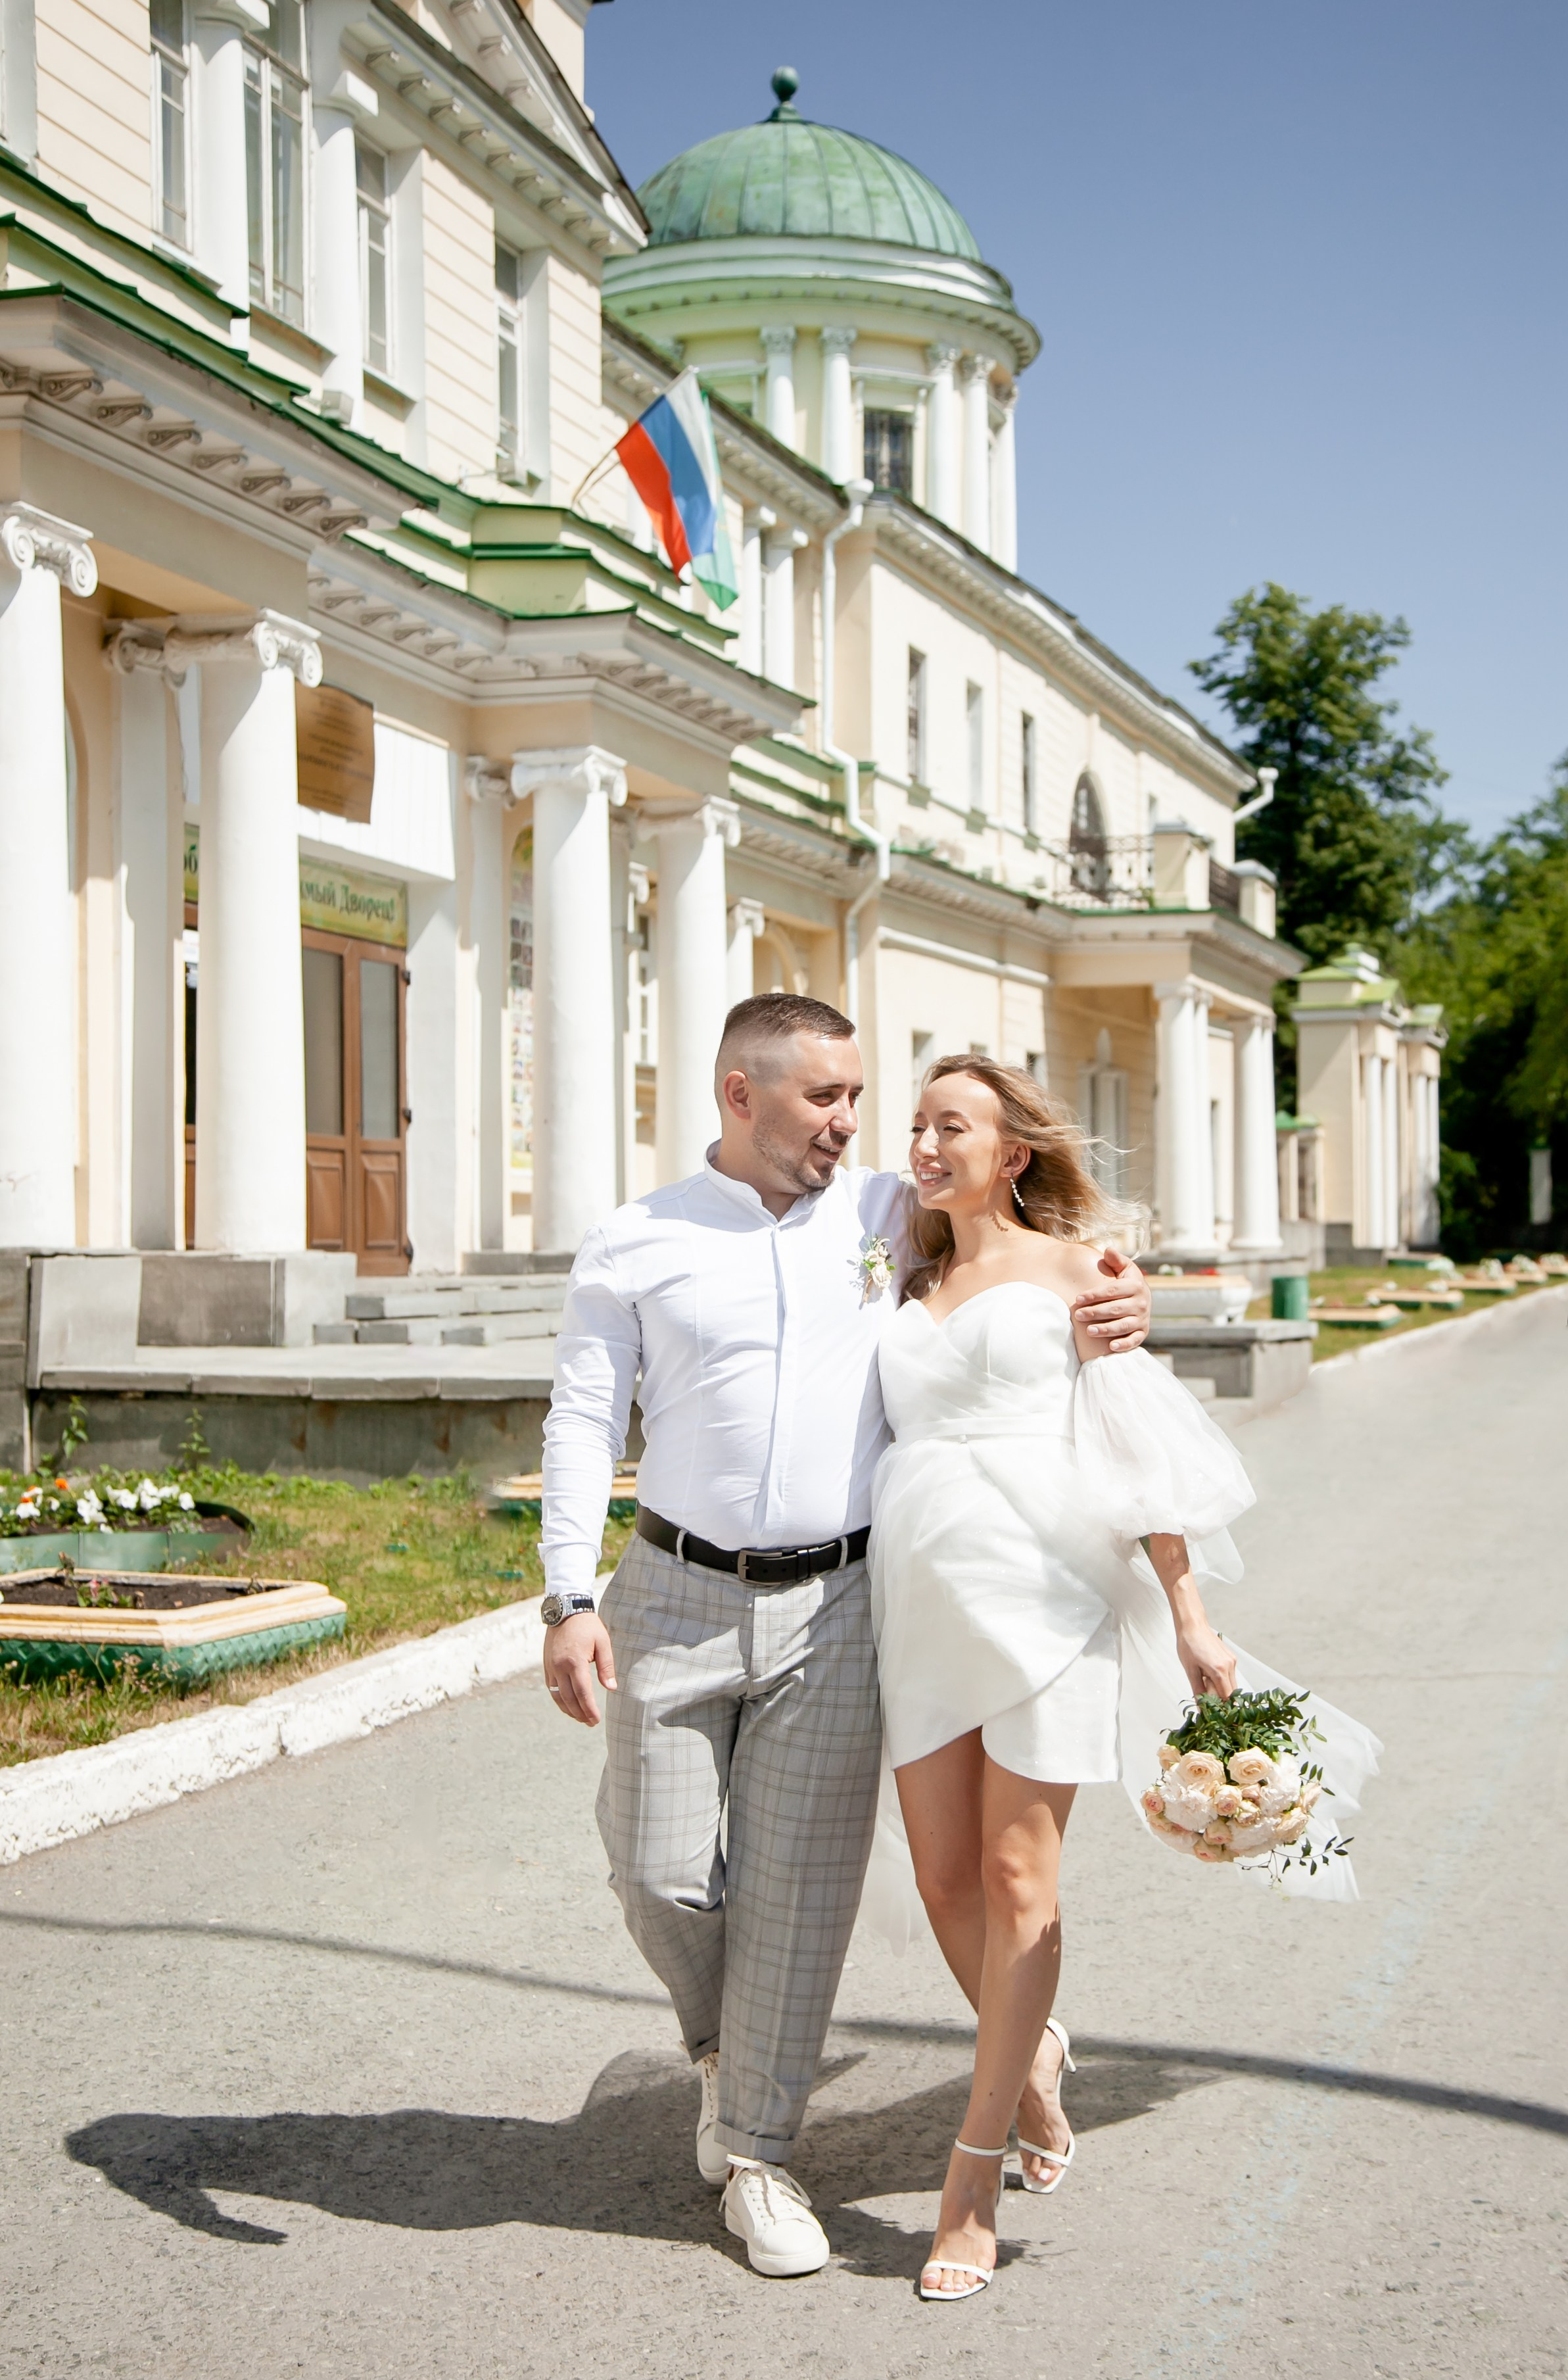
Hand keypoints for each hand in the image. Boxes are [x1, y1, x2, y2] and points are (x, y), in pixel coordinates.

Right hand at [543, 1610, 616, 1725]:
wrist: (565, 1610)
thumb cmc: (587, 1625)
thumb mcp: (603, 1642)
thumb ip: (607, 1666)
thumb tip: (611, 1688)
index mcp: (575, 1661)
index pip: (583, 1693)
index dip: (590, 1709)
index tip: (596, 1720)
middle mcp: (560, 1667)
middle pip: (569, 1698)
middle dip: (580, 1714)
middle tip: (590, 1723)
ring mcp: (551, 1667)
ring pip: (558, 1696)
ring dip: (569, 1710)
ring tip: (580, 1718)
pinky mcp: (546, 1665)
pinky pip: (551, 1688)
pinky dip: (559, 1700)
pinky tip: (568, 1706)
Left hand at [1071, 1248, 1150, 1352]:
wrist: (1143, 1299)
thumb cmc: (1127, 1282)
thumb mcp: (1124, 1268)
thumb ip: (1116, 1260)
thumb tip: (1108, 1250)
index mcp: (1136, 1285)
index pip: (1112, 1290)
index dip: (1095, 1294)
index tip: (1078, 1298)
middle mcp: (1141, 1303)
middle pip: (1116, 1309)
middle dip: (1095, 1312)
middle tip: (1077, 1315)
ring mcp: (1142, 1319)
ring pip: (1123, 1325)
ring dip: (1106, 1329)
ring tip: (1089, 1331)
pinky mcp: (1143, 1332)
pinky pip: (1135, 1340)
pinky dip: (1124, 1344)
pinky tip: (1111, 1347)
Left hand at [1173, 1600, 1237, 1701]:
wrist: (1192, 1625)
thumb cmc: (1188, 1644)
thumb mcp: (1190, 1670)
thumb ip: (1198, 1691)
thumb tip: (1201, 1708)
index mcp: (1219, 1670)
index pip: (1227, 1697)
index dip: (1222, 1707)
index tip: (1215, 1713)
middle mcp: (1230, 1665)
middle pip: (1231, 1692)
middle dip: (1221, 1699)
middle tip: (1206, 1697)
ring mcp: (1232, 1661)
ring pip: (1232, 1684)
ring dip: (1221, 1689)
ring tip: (1205, 1682)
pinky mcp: (1231, 1657)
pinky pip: (1230, 1675)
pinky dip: (1222, 1680)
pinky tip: (1209, 1675)